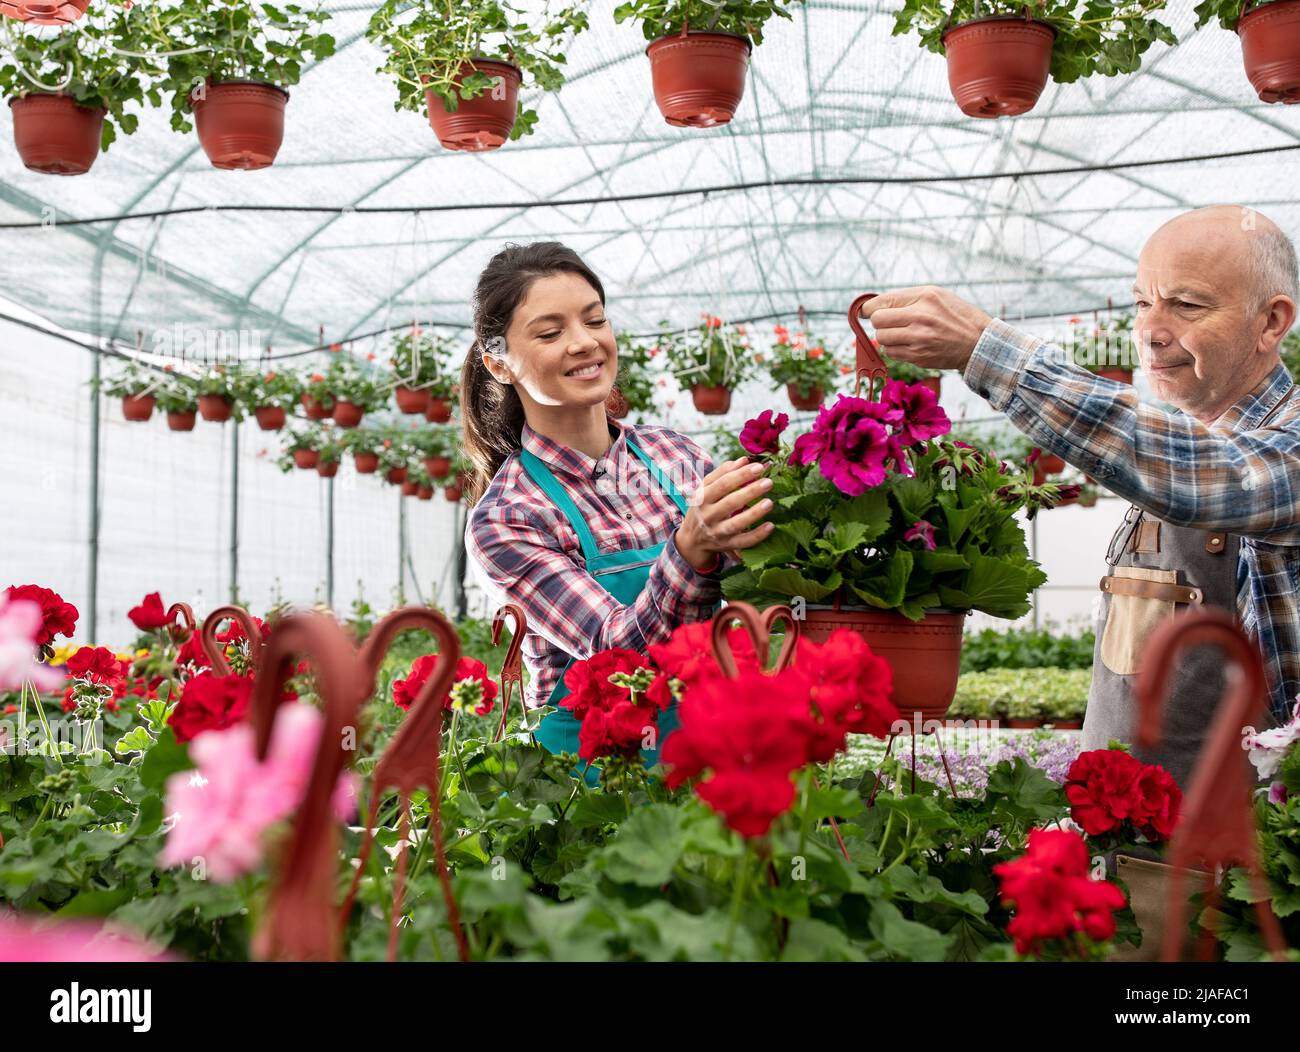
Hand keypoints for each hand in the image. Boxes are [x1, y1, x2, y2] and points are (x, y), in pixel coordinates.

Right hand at [675, 457, 774, 571]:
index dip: (741, 475)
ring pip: (736, 524)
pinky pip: (743, 542)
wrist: (691, 540)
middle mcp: (708, 516)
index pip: (722, 484)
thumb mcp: (705, 489)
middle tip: (768, 482)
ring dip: (753, 514)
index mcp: (702, 498)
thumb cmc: (702, 508)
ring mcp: (717, 532)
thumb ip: (722, 473)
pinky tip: (770, 526)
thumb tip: (744, 460)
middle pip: (730, 503)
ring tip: (770, 503)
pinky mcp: (726, 545)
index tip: (759, 467)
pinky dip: (757, 535)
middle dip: (750, 491)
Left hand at [859, 286, 992, 371]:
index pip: (880, 303)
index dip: (868, 308)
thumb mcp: (935, 295)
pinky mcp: (918, 357)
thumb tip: (871, 306)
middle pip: (877, 321)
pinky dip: (895, 349)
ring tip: (903, 333)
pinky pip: (891, 353)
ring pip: (882, 339)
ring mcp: (919, 340)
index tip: (867, 311)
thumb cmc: (955, 315)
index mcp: (924, 298)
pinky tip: (909, 344)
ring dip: (887, 336)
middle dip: (880, 322)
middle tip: (890, 322)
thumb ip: (904, 297)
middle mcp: (920, 318)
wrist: (977, 342)